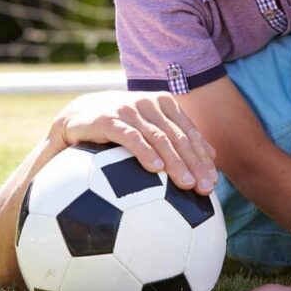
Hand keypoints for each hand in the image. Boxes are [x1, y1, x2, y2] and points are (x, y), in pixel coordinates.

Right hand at [46, 91, 217, 193]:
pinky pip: (131, 137)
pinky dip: (145, 152)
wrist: (76, 118)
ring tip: (187, 184)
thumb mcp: (149, 128)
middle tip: (205, 187)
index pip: (189, 132)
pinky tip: (156, 169)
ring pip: (159, 137)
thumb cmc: (118, 127)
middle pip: (178, 136)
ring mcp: (128, 109)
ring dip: (175, 162)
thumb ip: (177, 137)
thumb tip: (212, 156)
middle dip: (195, 163)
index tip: (213, 180)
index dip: (202, 156)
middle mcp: (148, 103)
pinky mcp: (108, 119)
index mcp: (163, 104)